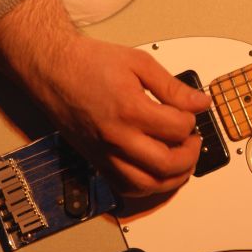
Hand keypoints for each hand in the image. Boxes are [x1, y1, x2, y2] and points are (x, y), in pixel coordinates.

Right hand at [0, 0, 210, 196]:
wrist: (52, 70)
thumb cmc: (89, 63)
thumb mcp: (138, 63)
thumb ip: (172, 87)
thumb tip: (199, 103)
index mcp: (129, 109)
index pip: (177, 129)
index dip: (191, 121)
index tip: (190, 112)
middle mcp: (116, 137)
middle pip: (166, 164)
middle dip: (190, 156)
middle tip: (192, 141)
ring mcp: (105, 153)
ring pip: (148, 185)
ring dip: (173, 178)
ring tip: (181, 160)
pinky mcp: (96, 161)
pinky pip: (126, 187)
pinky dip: (148, 186)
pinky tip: (157, 172)